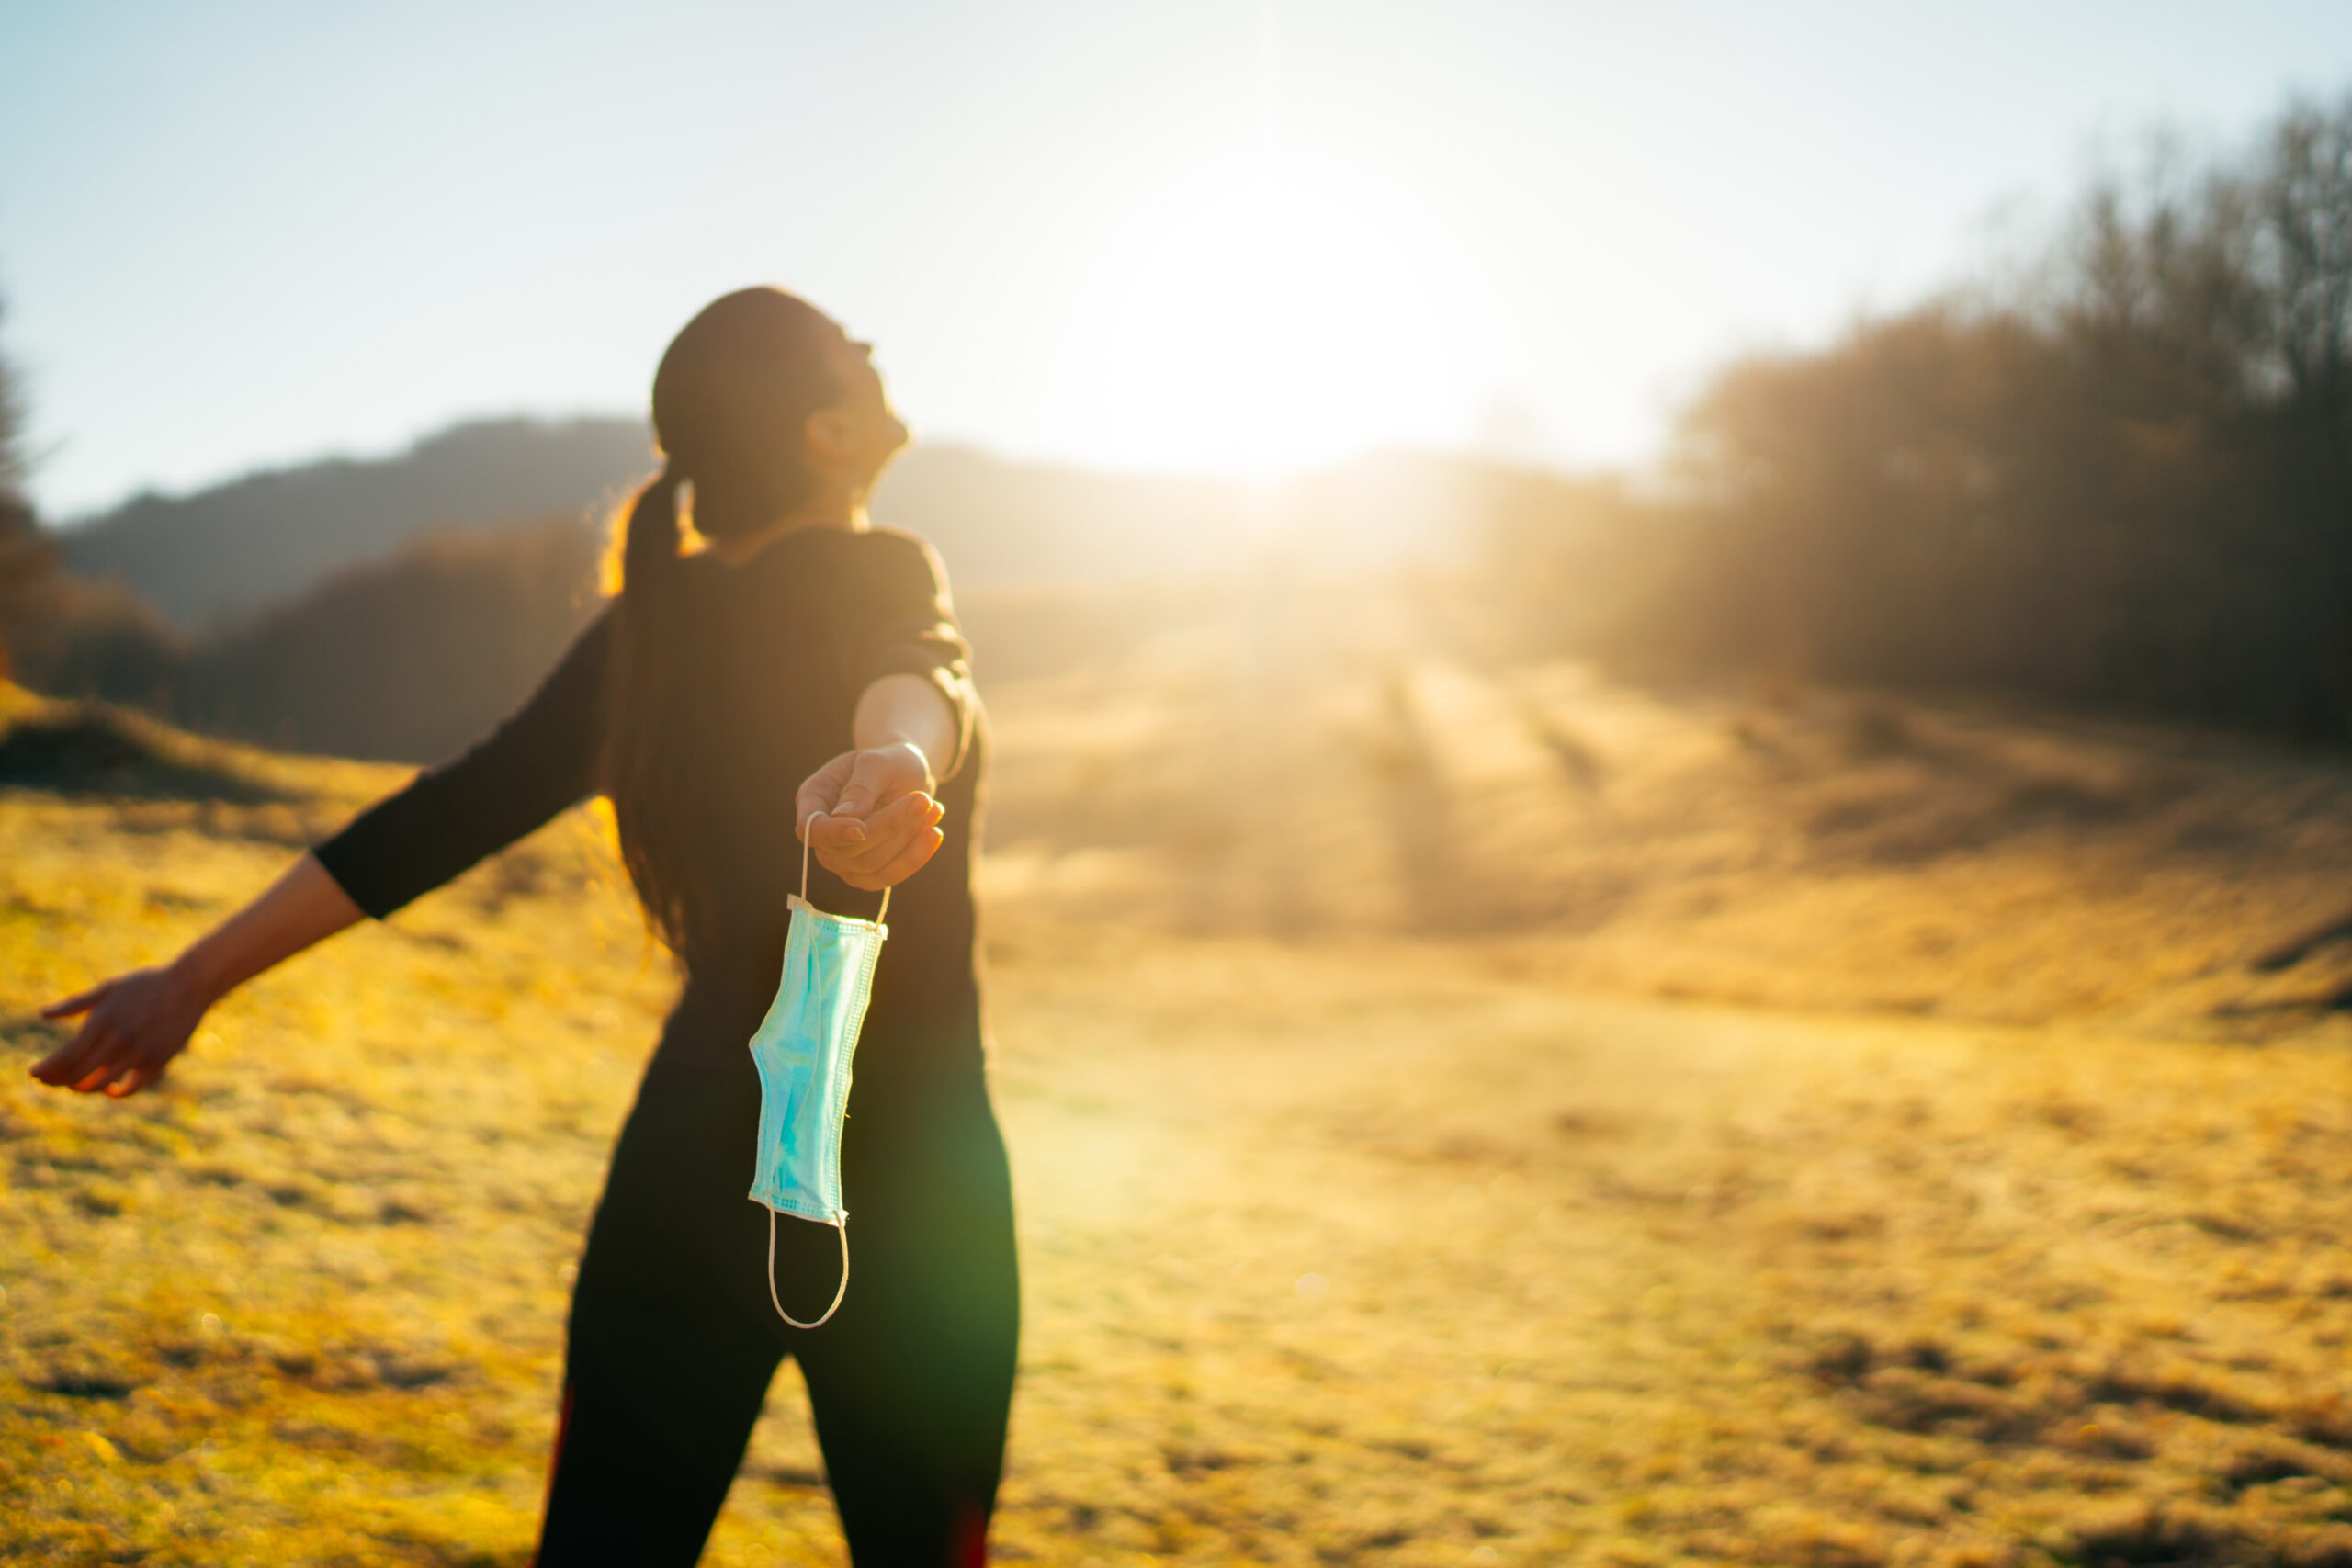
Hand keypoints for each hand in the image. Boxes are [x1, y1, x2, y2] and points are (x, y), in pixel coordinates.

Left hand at [30, 965, 212, 1097]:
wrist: (190, 985)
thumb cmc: (146, 984)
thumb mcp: (109, 988)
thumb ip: (75, 1004)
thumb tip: (42, 1014)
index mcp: (101, 1021)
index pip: (63, 1058)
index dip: (45, 1070)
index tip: (34, 1073)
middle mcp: (117, 1041)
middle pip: (76, 1075)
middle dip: (57, 1081)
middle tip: (49, 1080)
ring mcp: (138, 1054)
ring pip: (99, 1085)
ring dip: (82, 1088)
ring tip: (75, 1084)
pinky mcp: (157, 1062)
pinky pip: (130, 1088)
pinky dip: (115, 1092)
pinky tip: (109, 1088)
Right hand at [794, 740, 947, 891]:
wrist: (907, 776)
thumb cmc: (889, 763)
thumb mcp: (877, 762)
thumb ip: (861, 787)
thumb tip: (845, 818)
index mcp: (814, 799)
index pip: (810, 829)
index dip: (833, 834)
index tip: (863, 829)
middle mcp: (824, 834)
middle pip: (847, 851)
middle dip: (890, 827)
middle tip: (924, 800)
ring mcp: (843, 858)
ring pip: (871, 866)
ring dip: (907, 841)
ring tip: (933, 808)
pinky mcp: (867, 873)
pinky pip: (887, 877)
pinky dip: (914, 858)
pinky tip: (934, 833)